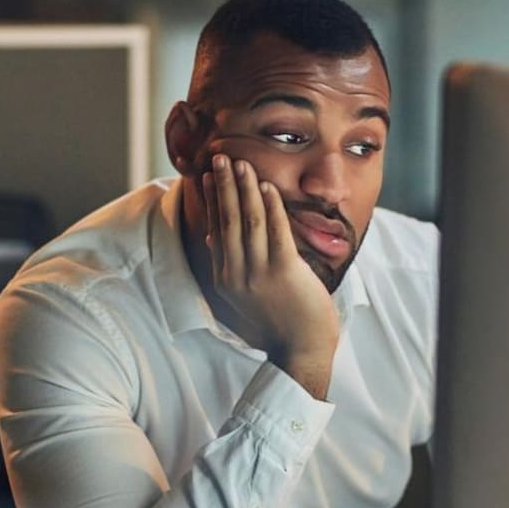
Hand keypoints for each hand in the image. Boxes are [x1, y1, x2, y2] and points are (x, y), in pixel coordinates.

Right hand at [203, 153, 339, 398]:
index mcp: (224, 279)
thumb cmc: (277, 323)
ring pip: (248, 222)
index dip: (211, 200)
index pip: (215, 230)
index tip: (207, 176)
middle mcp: (236, 275)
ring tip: (242, 164)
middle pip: (227, 221)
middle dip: (223, 186)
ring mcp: (258, 274)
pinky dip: (270, 206)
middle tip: (219, 158)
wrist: (301, 349)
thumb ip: (229, 267)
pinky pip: (275, 231)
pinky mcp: (283, 272)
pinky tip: (266, 186)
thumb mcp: (242, 297)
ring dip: (244, 189)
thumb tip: (213, 239)